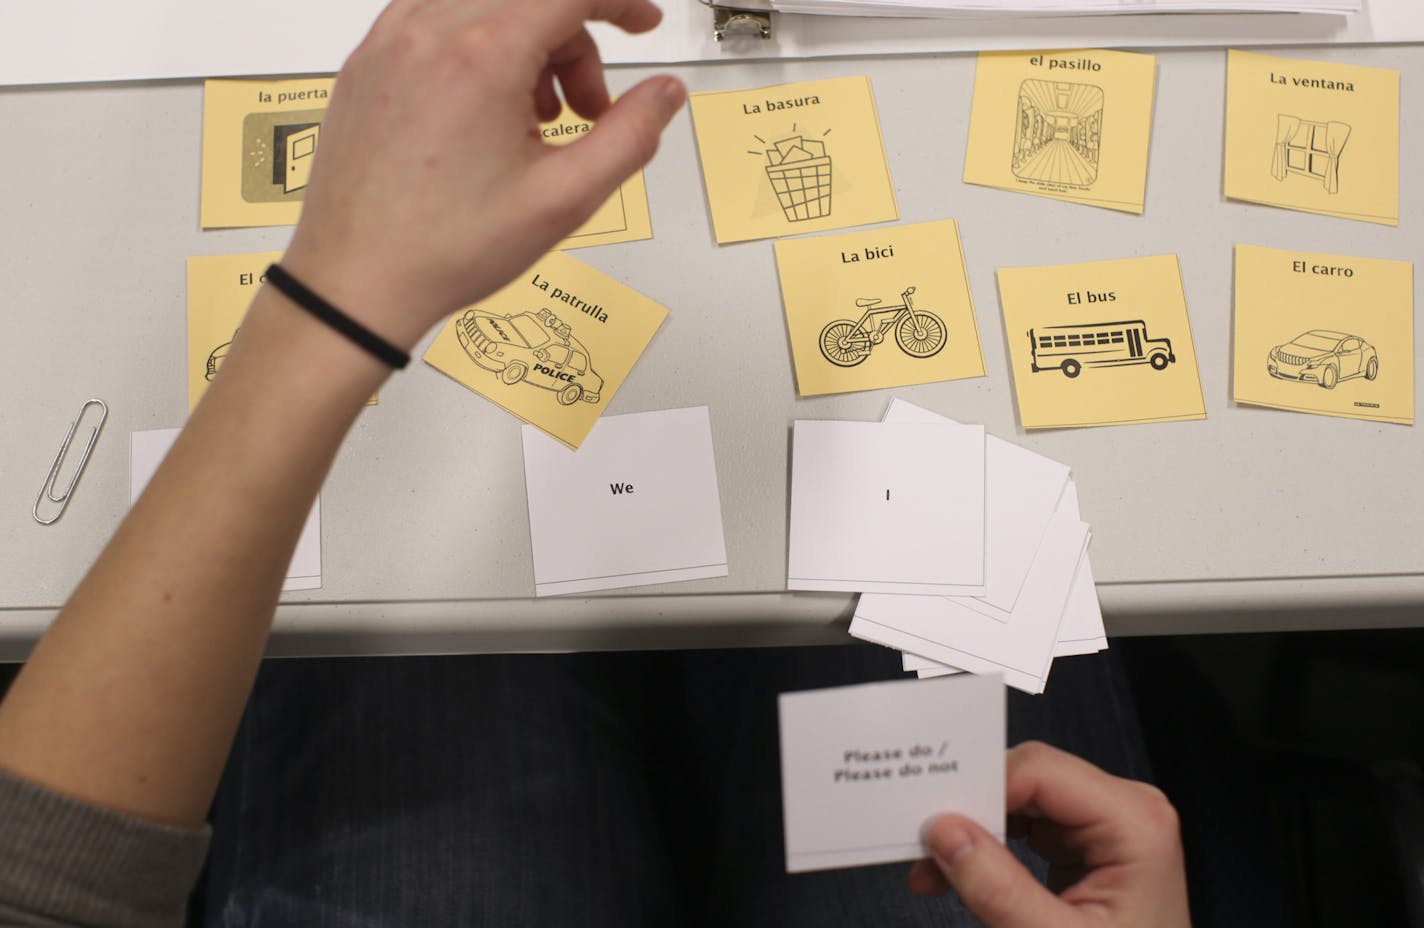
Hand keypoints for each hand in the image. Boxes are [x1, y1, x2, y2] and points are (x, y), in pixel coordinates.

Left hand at [282, 0, 685, 351]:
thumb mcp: (564, 199)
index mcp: (482, 54)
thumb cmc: (444, 249)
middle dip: (575, 41)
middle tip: (589, 111)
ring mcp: (390, 41)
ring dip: (527, 45)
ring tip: (535, 123)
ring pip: (484, 6)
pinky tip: (487, 117)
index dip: (620, 2)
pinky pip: (438, 23)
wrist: (355, 283)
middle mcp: (429, 30)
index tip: (642, 24)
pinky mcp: (367, 62)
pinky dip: (479, 49)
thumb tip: (665, 94)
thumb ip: (629, 136)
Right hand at [908, 741, 1190, 927]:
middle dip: (971, 812)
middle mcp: (1124, 809)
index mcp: (1135, 822)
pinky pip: (1021, 823)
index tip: (934, 822)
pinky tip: (959, 874)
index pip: (1040, 771)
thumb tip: (946, 833)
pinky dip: (987, 847)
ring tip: (934, 872)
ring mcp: (1103, 823)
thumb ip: (1000, 890)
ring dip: (971, 831)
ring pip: (1015, 798)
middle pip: (1026, 779)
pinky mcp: (1082, 842)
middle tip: (923, 846)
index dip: (981, 790)